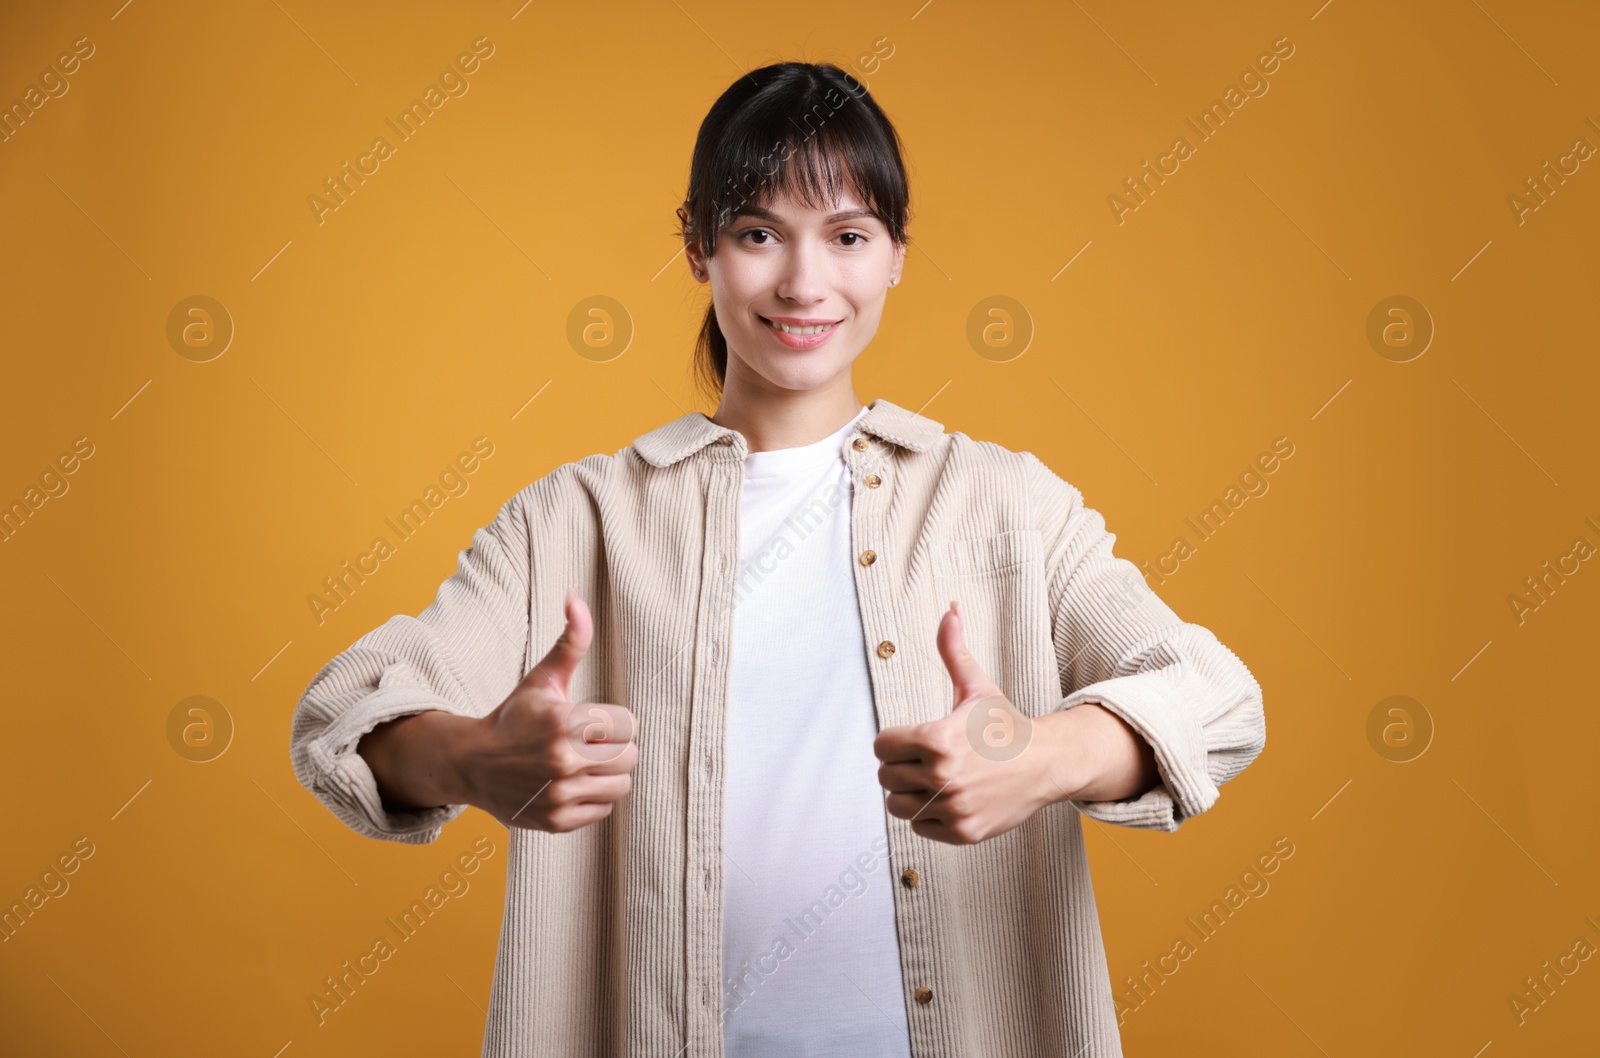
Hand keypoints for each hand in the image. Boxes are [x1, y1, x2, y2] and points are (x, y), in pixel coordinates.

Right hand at [466, 590, 638, 832]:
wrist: (471, 764)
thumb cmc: (514, 717)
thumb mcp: (542, 679)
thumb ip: (570, 642)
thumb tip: (576, 599)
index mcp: (565, 722)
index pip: (629, 726)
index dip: (614, 723)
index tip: (592, 723)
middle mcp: (563, 761)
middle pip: (631, 757)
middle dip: (614, 749)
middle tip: (589, 746)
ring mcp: (559, 794)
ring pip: (622, 786)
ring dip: (608, 775)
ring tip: (583, 765)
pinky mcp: (557, 821)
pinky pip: (604, 810)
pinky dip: (593, 799)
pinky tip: (570, 785)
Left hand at [874, 600, 1058, 844]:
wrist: (1047, 764)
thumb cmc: (1006, 726)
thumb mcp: (977, 687)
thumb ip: (954, 651)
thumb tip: (950, 610)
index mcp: (938, 738)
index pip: (881, 746)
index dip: (894, 741)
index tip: (913, 740)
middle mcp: (943, 775)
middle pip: (886, 777)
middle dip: (901, 767)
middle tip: (926, 759)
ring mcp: (953, 806)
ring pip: (897, 805)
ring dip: (910, 793)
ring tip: (935, 779)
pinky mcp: (962, 831)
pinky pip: (919, 826)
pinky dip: (929, 816)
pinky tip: (950, 798)